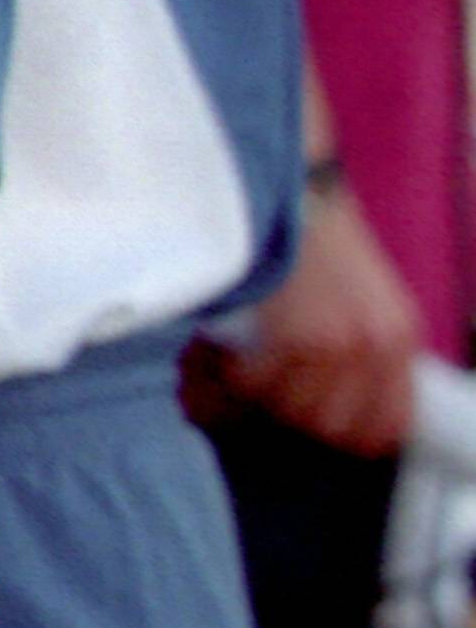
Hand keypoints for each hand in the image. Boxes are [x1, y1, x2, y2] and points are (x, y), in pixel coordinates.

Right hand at [233, 180, 424, 456]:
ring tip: (246, 369)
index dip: (351, 434)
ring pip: (292, 410)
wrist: (295, 193)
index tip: (320, 423)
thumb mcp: (368, 299)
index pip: (389, 424)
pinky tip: (228, 353)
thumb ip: (366, 348)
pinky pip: (257, 383)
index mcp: (399, 340)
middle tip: (271, 391)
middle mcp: (375, 348)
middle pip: (333, 425)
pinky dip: (235, 374)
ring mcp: (336, 345)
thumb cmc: (321, 243)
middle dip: (294, 414)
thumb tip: (341, 399)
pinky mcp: (294, 336)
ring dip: (261, 395)